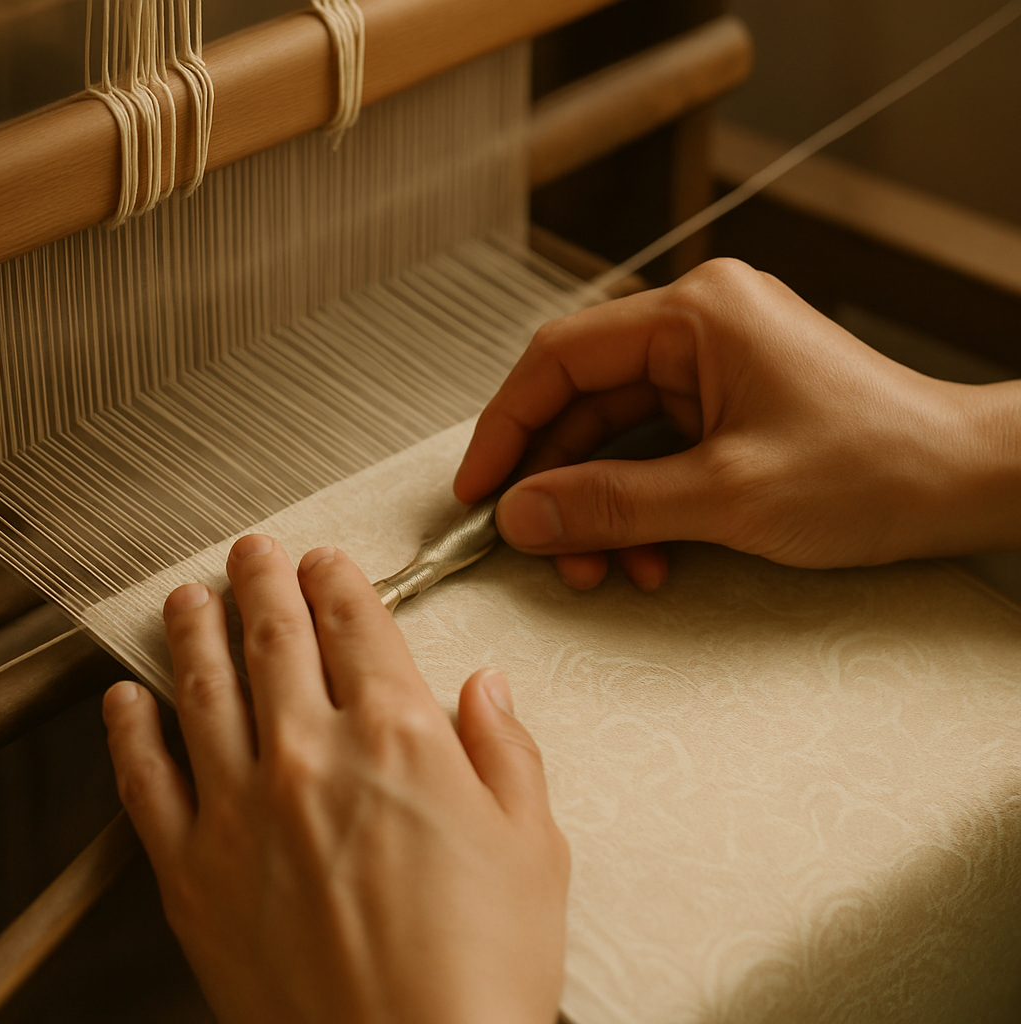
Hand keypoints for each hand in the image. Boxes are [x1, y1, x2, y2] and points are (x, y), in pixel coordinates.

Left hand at [103, 535, 568, 1023]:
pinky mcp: (193, 871)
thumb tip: (488, 689)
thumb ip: (508, 750)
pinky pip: (147, 778)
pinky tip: (128, 699)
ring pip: (204, 686)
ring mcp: (244, 809)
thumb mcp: (534, 845)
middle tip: (252, 551)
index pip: (357, 624)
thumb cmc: (481, 970)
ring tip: (189, 594)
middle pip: (275, 635)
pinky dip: (131, 729)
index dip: (339, 581)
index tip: (328, 563)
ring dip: (194, 627)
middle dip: (262, 579)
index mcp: (399, 737)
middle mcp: (313, 755)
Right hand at [455, 258, 1020, 585]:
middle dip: (558, 481)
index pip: (561, 357)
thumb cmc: (879, 466)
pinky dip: (640, 505)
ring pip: (616, 436)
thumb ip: (613, 503)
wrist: (966, 482)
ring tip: (603, 566)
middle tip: (539, 543)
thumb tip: (524, 512)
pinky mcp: (727, 407)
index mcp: (696, 315)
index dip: (507, 426)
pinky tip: (647, 555)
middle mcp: (699, 329)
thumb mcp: (727, 495)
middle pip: (583, 401)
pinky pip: (655, 452)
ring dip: (600, 505)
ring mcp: (714, 369)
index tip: (480, 487)